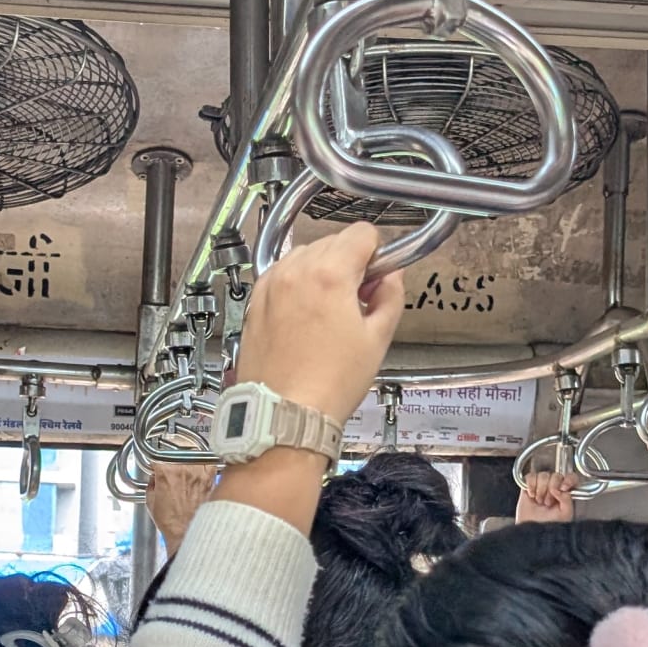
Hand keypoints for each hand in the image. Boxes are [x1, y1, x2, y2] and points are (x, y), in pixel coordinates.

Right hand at [146, 462, 216, 549]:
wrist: (187, 532)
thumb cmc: (171, 521)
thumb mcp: (150, 501)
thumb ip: (151, 483)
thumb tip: (154, 477)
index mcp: (165, 472)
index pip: (158, 458)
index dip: (156, 464)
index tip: (156, 468)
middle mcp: (183, 469)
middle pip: (175, 455)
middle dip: (171, 463)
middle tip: (171, 474)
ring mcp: (198, 472)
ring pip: (191, 456)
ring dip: (186, 462)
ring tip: (184, 474)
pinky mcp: (210, 478)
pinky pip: (208, 462)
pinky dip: (204, 464)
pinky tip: (199, 472)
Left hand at [231, 220, 404, 427]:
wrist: (286, 413)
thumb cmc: (328, 384)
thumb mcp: (377, 339)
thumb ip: (391, 296)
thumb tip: (391, 276)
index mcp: (328, 275)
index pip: (361, 233)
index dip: (376, 252)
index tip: (377, 274)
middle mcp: (295, 272)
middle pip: (332, 242)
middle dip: (350, 263)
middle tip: (357, 300)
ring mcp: (271, 286)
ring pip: (304, 256)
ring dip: (321, 271)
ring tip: (330, 312)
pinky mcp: (256, 303)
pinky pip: (281, 276)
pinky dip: (297, 285)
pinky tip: (306, 317)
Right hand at [516, 472, 576, 523]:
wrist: (531, 532)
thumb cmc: (549, 527)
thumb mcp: (565, 514)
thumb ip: (567, 499)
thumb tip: (560, 488)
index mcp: (566, 493)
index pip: (571, 477)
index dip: (568, 479)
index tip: (563, 487)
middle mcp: (554, 488)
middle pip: (556, 475)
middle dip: (552, 488)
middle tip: (548, 502)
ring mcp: (541, 486)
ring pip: (543, 475)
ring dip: (541, 489)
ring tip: (539, 501)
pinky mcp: (528, 487)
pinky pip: (530, 476)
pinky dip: (531, 485)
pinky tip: (532, 495)